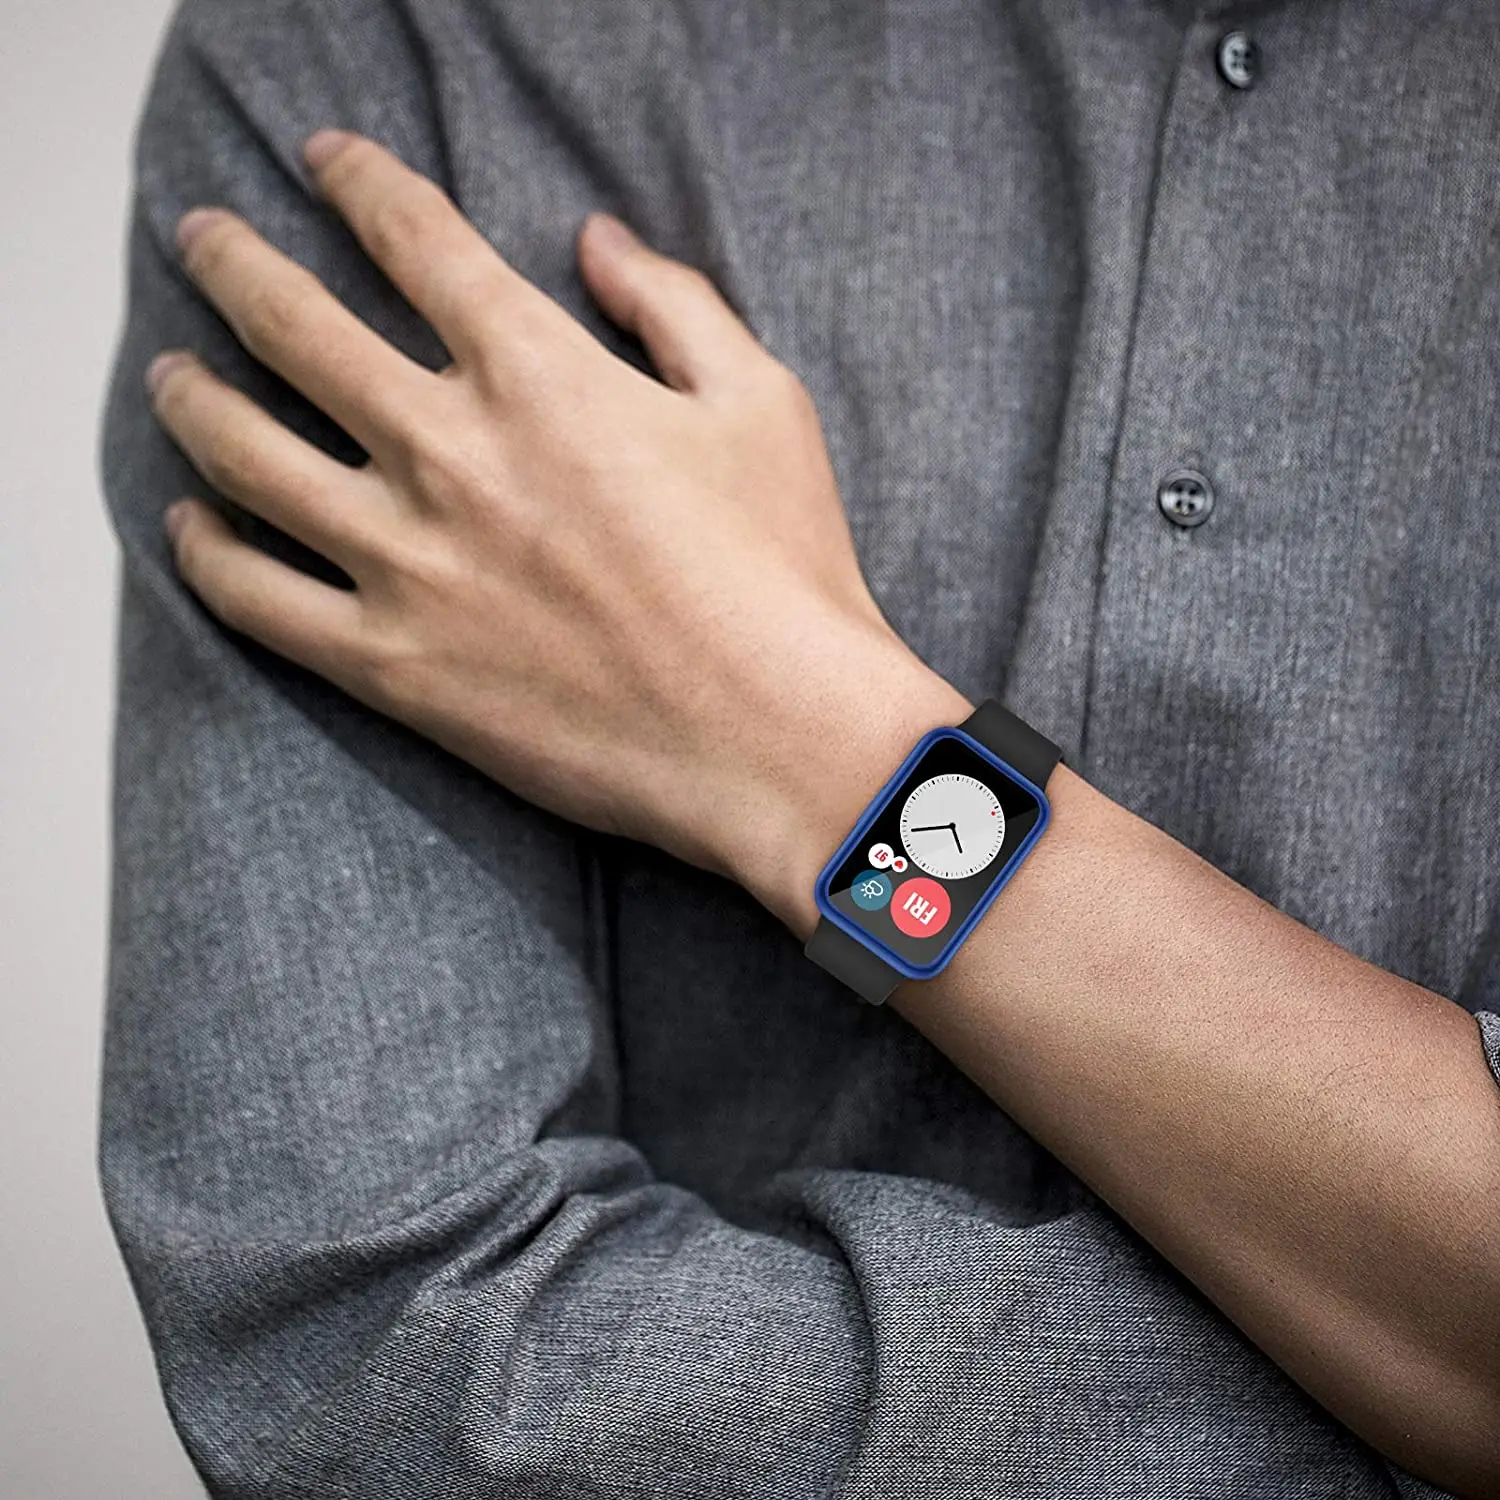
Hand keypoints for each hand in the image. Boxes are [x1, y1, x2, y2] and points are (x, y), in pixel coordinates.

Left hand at [148, 130, 965, 932]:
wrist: (777, 739)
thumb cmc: (784, 570)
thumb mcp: (760, 403)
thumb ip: (673, 303)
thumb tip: (596, 241)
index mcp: (540, 372)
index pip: (412, 238)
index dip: (356, 181)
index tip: (325, 162)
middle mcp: (451, 451)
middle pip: (292, 325)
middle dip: (231, 263)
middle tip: (204, 241)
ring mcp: (409, 562)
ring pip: (244, 455)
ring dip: (191, 399)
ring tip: (172, 378)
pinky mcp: (394, 665)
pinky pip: (259, 601)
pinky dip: (207, 557)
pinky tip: (191, 528)